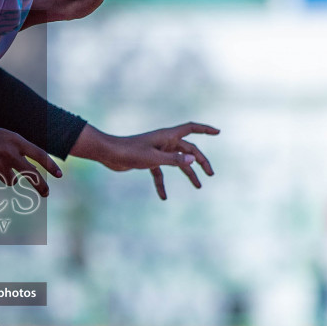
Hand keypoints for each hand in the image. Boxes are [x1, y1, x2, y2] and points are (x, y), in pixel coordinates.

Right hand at [0, 119, 62, 195]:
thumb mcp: (3, 137)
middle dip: (41, 186)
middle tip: (46, 193)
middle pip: (32, 175)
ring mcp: (0, 165)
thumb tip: (30, 171)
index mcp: (15, 139)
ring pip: (12, 180)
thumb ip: (17, 150)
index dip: (51, 166)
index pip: (39, 154)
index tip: (59, 175)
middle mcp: (10, 153)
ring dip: (6, 176)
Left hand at [73, 122, 218, 199]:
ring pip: (177, 162)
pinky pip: (160, 173)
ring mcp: (157, 151)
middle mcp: (164, 141)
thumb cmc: (129, 152)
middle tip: (210, 174)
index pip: (191, 129)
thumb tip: (194, 159)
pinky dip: (162, 184)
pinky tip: (164, 197)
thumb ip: (174, 159)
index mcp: (167, 136)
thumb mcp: (154, 158)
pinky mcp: (148, 161)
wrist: (108, 154)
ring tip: (198, 186)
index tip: (218, 132)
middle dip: (200, 161)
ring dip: (187, 173)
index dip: (205, 129)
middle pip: (188, 149)